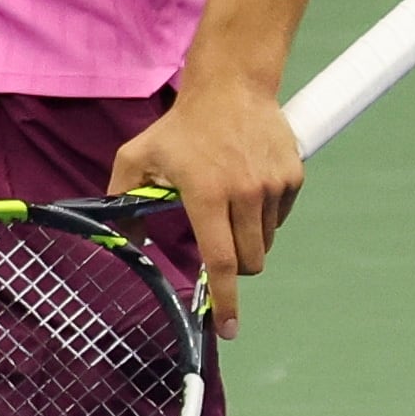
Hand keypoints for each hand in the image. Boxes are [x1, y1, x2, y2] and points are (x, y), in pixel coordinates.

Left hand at [108, 73, 302, 339]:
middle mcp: (245, 193)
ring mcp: (272, 185)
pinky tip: (247, 189)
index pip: (220, 261)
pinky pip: (279, 219)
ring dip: (248, 240)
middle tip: (217, 248)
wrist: (232, 85)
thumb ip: (122, 200)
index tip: (229, 329)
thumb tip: (121, 244)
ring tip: (228, 205)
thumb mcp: (138, 157)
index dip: (225, 300)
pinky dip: (264, 217)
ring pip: (265, 242)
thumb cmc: (180, 126)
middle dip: (234, 267)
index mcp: (207, 194)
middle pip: (249, 261)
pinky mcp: (292, 177)